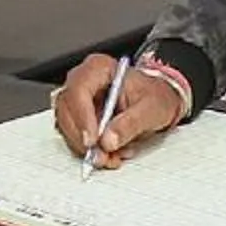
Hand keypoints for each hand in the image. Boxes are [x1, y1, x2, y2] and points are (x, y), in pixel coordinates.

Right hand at [49, 53, 183, 169]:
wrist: (160, 102)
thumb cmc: (156, 96)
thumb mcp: (150, 108)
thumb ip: (130, 123)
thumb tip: (108, 139)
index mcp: (100, 68)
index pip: (79, 89)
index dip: (82, 116)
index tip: (92, 139)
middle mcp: (85, 82)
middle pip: (66, 108)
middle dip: (80, 137)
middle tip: (99, 155)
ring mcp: (80, 101)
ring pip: (66, 125)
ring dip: (84, 147)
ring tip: (110, 157)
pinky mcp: (80, 118)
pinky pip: (74, 136)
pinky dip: (89, 151)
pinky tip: (109, 154)